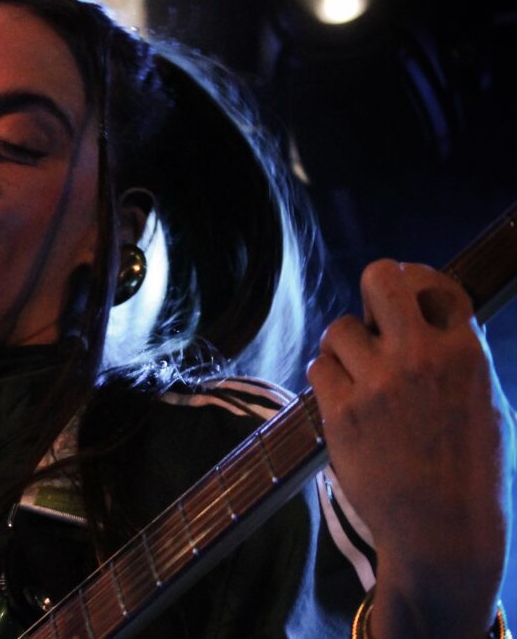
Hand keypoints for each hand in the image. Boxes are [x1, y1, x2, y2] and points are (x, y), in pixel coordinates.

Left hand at [307, 259, 514, 637]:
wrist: (444, 531)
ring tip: (361, 375)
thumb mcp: (489, 404)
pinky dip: (329, 379)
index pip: (433, 282)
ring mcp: (377, 384)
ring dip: (346, 347)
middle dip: (373, 289)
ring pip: (339, 328)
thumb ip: (461, 358)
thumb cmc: (475, 473)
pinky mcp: (342, 411)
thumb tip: (435, 323)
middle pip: (379, 279)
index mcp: (466, 353)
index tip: (405, 291)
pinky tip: (346, 400)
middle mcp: (420, 358)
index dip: (415, 280)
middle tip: (373, 315)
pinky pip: (319, 368)